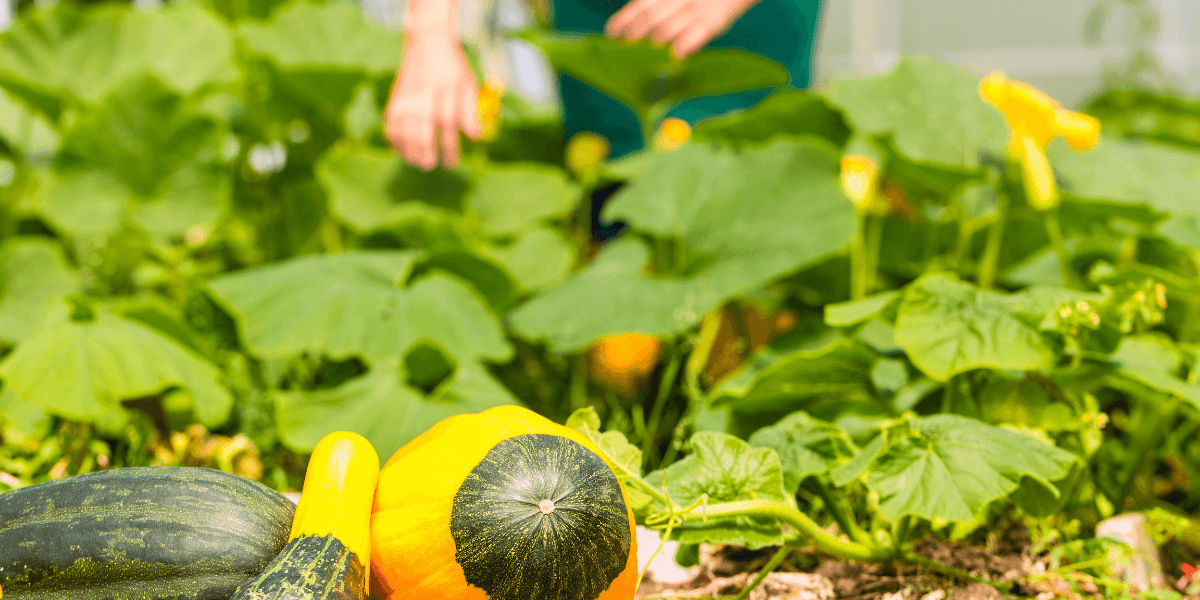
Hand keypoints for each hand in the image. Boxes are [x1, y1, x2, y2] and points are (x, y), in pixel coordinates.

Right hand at [384, 34, 479, 170]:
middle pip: (422, 132)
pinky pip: (391, 124)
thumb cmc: (453, 68)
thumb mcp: (468, 84)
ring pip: (404, 131)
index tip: (452, 164)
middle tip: (431, 165)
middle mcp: (424, 96)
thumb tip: (475, 138)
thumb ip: (471, 111)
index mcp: (446, 92)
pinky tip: (401, 151)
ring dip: (409, 151)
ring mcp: (407, 98)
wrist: (428, 43)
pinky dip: (394, 140)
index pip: (447, 126)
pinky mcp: (395, 99)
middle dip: (426, 153)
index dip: (449, 148)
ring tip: (417, 163)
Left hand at [604, 0, 761, 58]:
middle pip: (649, 17)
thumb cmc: (697, 0)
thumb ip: (654, 6)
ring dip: (653, 46)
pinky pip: (692, 38)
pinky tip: (672, 58)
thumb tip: (627, 27)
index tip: (612, 35)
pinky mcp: (712, 23)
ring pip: (666, 30)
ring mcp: (696, 10)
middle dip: (634, 35)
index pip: (638, 6)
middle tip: (627, 50)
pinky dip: (680, 49)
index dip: (622, 20)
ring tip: (644, 58)